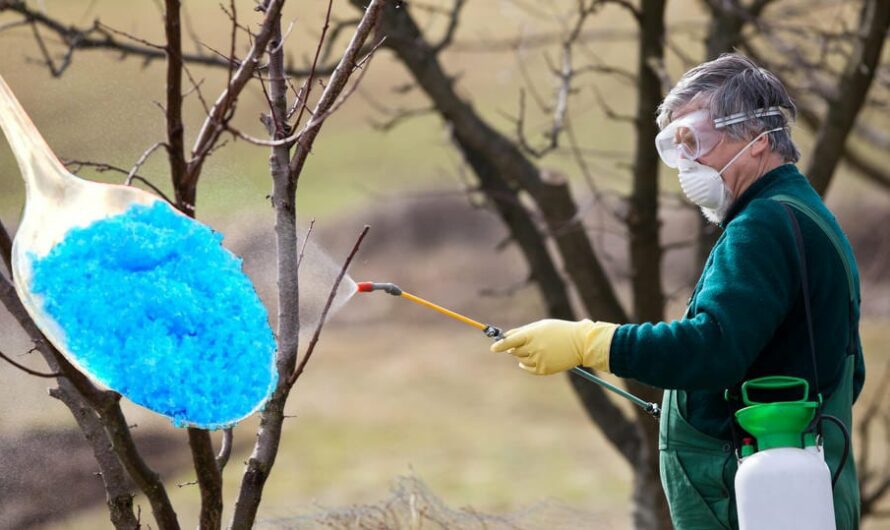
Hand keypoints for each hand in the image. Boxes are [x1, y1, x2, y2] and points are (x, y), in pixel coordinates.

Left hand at [490, 319, 617, 374]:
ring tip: (536, 349)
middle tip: (524, 344)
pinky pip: (528, 369)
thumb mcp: (540, 326)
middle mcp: (535, 348)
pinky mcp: (545, 370)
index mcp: (532, 334)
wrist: (580, 343)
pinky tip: (530, 360)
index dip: (500, 345)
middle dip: (515, 348)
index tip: (493, 348)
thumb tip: (505, 338)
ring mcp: (539, 360)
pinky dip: (526, 366)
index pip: (510, 341)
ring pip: (521, 360)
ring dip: (523, 355)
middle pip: (514, 351)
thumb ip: (522, 331)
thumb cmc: (558, 331)